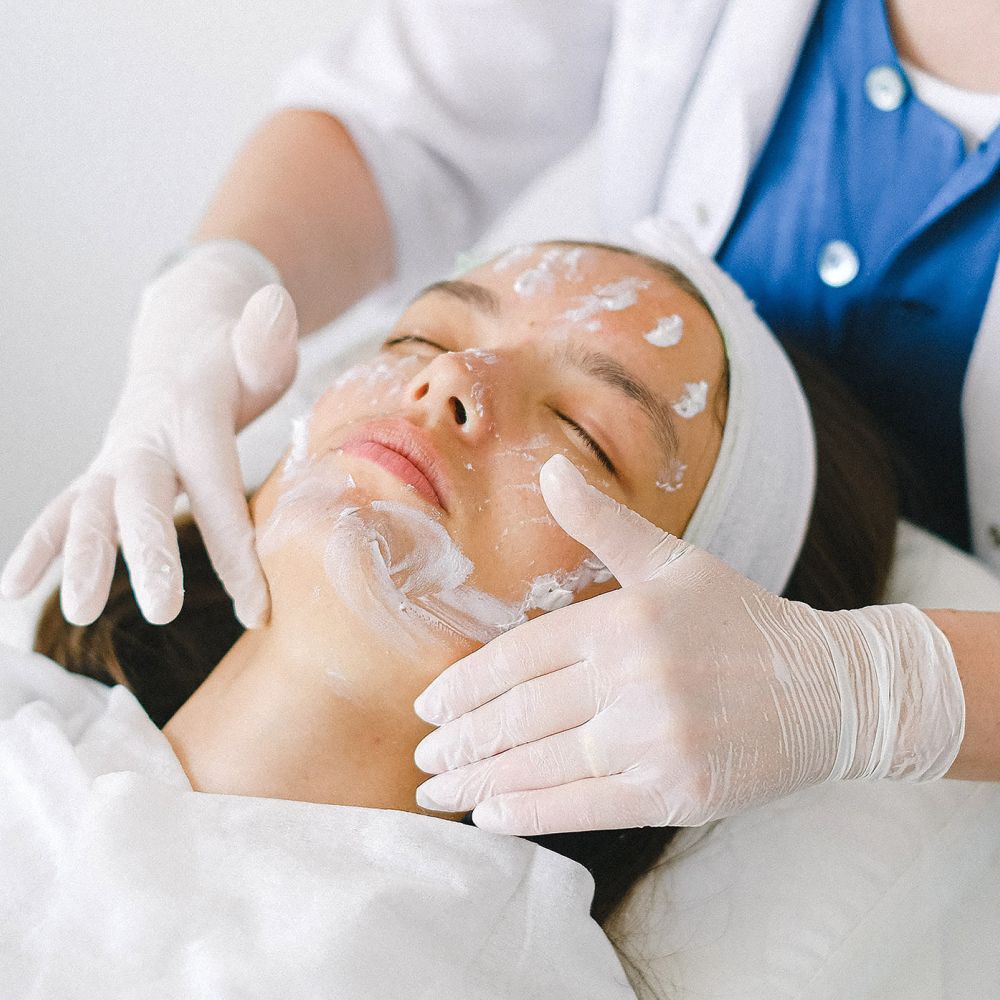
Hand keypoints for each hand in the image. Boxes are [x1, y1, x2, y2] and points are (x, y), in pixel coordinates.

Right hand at [1, 241, 297, 627]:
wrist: (184, 337)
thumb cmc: (236, 359)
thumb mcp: (259, 347)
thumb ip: (265, 338)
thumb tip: (276, 305)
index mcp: (195, 416)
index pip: (218, 489)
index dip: (238, 551)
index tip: (257, 609)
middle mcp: (147, 438)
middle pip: (142, 498)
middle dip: (149, 554)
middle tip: (163, 611)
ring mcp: (117, 457)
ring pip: (92, 509)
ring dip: (83, 559)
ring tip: (78, 614)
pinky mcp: (102, 473)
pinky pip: (65, 510)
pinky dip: (38, 545)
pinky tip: (11, 590)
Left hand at [411, 454, 964, 834]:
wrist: (829, 689)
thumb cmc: (742, 621)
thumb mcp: (673, 561)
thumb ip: (603, 523)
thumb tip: (550, 468)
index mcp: (623, 621)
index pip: (518, 657)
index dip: (465, 686)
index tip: (427, 707)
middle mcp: (634, 680)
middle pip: (521, 715)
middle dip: (461, 740)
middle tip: (422, 759)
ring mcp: (654, 740)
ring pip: (543, 764)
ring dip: (479, 780)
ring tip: (437, 791)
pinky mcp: (676, 792)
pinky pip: (585, 807)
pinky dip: (531, 813)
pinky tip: (491, 813)